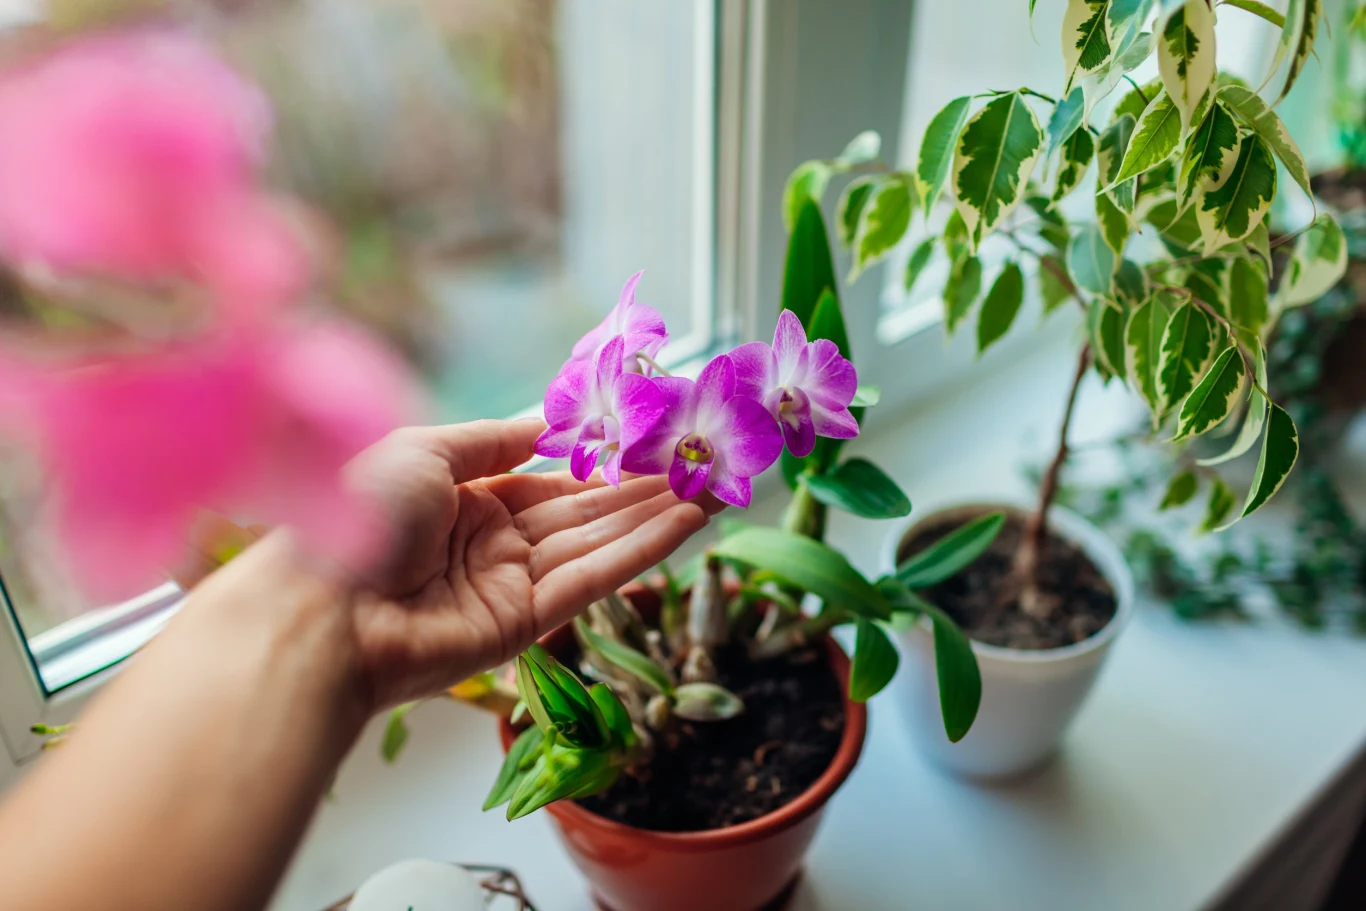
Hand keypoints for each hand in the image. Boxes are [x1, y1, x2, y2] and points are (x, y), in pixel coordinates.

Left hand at [178, 419, 715, 712]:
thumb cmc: (356, 517)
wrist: (320, 610)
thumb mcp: (424, 451)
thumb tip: (548, 421)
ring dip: (661, 513)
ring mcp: (514, 584)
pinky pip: (594, 577)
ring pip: (601, 541)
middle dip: (649, 484)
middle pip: (588, 508)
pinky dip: (643, 550)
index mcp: (468, 498)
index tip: (659, 433)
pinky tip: (688, 521)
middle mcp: (496, 540)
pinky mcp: (527, 624)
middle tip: (711, 455)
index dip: (606, 456)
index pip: (554, 475)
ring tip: (721, 483)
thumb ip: (493, 439)